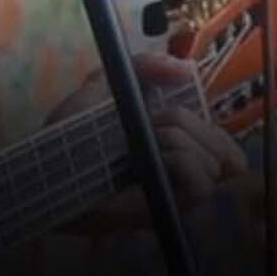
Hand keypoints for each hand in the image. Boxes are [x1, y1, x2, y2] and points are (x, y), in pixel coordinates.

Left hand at [48, 51, 247, 232]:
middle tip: (155, 121)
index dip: (212, 126)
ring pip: (215, 164)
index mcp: (176, 146)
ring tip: (147, 141)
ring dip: (181, 140)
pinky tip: (154, 157)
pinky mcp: (167, 208)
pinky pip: (202, 186)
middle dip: (191, 123)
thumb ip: (144, 67)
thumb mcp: (107, 86)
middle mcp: (183, 172)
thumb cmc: (73, 132)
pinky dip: (182, 162)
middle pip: (229, 153)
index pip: (227, 147)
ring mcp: (177, 193)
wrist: (47, 165)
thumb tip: (185, 68)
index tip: (176, 107)